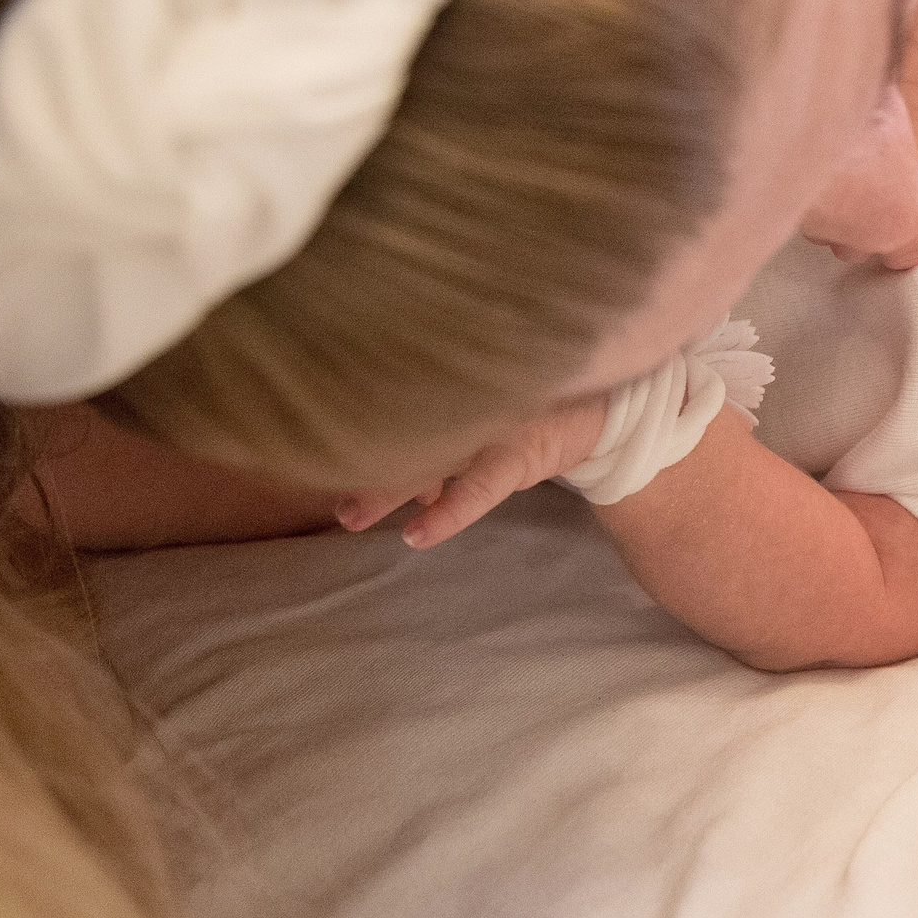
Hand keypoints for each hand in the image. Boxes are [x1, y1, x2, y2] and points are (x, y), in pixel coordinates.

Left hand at [334, 396, 607, 549]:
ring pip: (429, 458)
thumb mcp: (486, 407)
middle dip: (358, 459)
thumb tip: (402, 478)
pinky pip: (475, 491)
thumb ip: (443, 431)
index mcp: (456, 381)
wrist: (603, 410)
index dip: (353, 419)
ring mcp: (492, 423)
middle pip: (401, 428)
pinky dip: (446, 514)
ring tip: (351, 516)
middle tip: (318, 481)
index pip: (394, 396)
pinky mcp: (517, 454)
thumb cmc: (531, 407)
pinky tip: (417, 535)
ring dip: (387, 490)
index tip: (315, 442)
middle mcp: (471, 397)